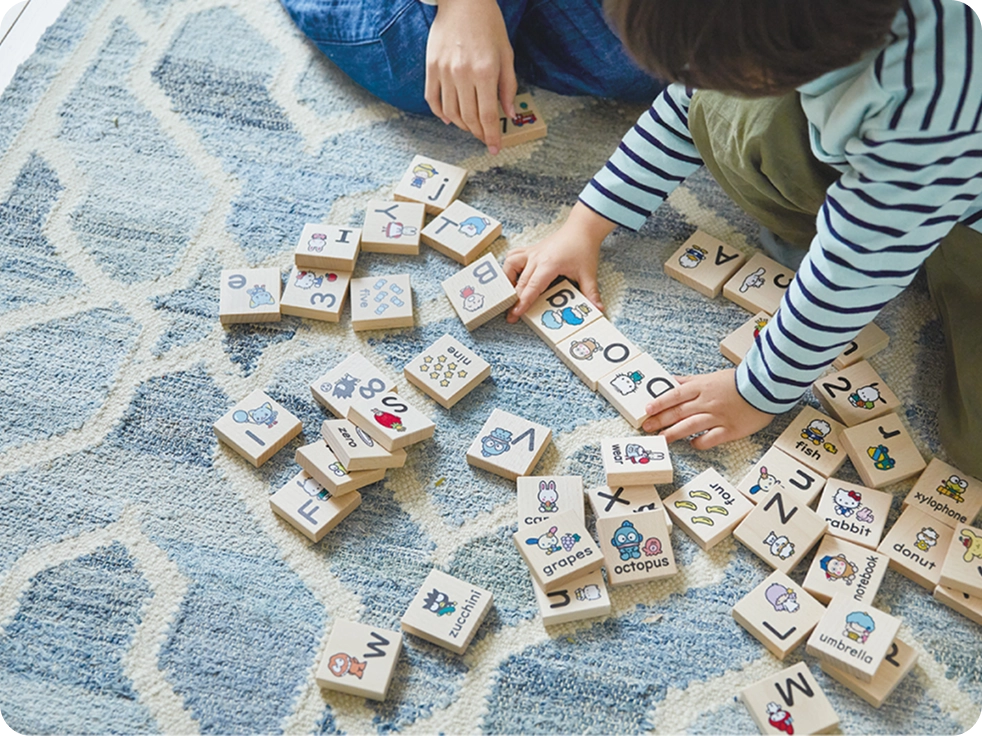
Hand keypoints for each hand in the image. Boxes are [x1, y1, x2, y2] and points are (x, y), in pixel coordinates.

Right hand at [425, 0, 516, 153]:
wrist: (462, 0)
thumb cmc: (488, 24)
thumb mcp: (506, 54)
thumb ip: (508, 86)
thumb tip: (509, 114)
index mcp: (485, 71)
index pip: (488, 115)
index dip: (492, 135)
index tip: (495, 148)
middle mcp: (463, 74)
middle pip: (469, 117)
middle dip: (479, 133)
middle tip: (485, 138)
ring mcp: (444, 72)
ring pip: (451, 112)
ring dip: (462, 126)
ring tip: (471, 128)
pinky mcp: (431, 68)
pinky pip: (433, 99)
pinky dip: (441, 114)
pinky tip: (450, 119)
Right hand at [503, 202, 615, 320]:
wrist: (582, 228)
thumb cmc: (583, 248)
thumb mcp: (588, 274)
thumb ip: (591, 293)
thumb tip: (597, 309)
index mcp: (549, 265)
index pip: (531, 287)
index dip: (522, 302)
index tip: (515, 314)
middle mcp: (536, 258)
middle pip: (519, 282)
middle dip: (512, 299)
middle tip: (510, 315)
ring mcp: (532, 252)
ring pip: (510, 265)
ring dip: (507, 280)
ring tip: (509, 294)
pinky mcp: (531, 250)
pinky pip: (513, 257)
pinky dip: (509, 267)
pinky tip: (512, 276)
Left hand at [641, 369, 774, 448]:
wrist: (767, 387)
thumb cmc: (739, 382)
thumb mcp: (711, 376)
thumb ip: (690, 381)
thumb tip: (670, 380)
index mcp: (702, 387)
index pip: (675, 395)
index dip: (659, 402)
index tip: (647, 409)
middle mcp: (707, 402)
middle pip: (678, 412)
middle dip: (660, 420)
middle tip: (646, 427)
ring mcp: (718, 417)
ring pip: (690, 426)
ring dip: (674, 433)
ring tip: (662, 439)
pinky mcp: (730, 430)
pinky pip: (711, 438)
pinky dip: (699, 442)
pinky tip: (691, 445)